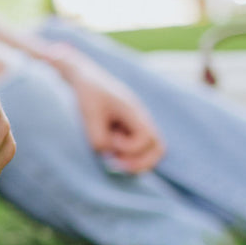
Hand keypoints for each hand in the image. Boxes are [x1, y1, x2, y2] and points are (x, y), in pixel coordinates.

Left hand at [49, 46, 163, 172]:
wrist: (86, 79)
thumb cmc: (88, 94)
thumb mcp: (89, 115)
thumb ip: (98, 137)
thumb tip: (108, 156)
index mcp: (134, 112)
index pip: (147, 138)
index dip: (130, 147)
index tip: (112, 141)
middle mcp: (141, 120)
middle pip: (159, 149)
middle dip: (141, 163)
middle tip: (119, 165)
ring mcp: (137, 127)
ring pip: (151, 152)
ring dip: (135, 162)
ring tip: (115, 161)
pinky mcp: (130, 132)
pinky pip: (139, 151)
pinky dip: (129, 157)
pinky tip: (113, 153)